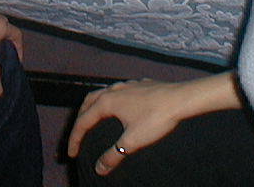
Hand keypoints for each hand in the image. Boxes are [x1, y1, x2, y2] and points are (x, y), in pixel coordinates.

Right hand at [66, 72, 241, 175]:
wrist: (181, 99)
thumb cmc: (156, 118)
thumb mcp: (132, 142)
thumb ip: (114, 155)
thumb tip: (99, 168)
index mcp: (107, 102)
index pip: (84, 121)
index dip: (75, 139)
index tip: (72, 153)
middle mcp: (113, 90)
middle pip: (88, 102)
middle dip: (80, 119)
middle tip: (78, 135)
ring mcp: (127, 85)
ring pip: (103, 94)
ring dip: (94, 107)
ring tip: (94, 119)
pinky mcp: (140, 85)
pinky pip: (119, 91)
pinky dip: (111, 100)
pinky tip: (120, 107)